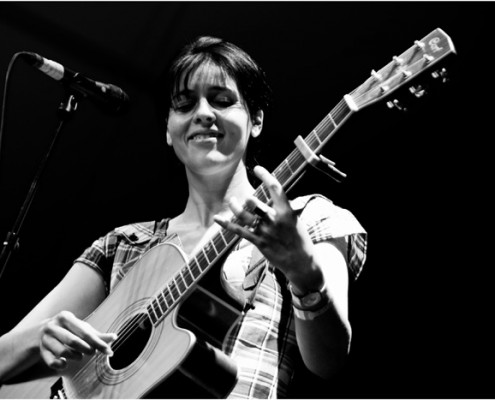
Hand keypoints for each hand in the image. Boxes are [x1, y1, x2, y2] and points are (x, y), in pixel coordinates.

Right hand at [39, 311, 116, 370]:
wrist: (45, 331)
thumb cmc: (70, 329)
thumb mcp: (82, 328)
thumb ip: (97, 334)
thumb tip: (114, 337)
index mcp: (65, 317)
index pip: (84, 332)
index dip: (98, 343)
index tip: (108, 351)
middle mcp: (53, 326)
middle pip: (72, 341)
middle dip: (86, 349)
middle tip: (92, 353)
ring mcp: (45, 339)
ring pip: (61, 352)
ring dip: (74, 356)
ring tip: (80, 356)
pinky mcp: (41, 351)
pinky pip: (51, 362)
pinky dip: (60, 365)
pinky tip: (66, 363)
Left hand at [214, 166, 322, 290]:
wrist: (301, 262)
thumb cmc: (299, 239)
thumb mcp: (295, 220)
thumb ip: (282, 209)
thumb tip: (274, 196)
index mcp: (286, 212)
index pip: (275, 188)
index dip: (265, 176)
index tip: (257, 168)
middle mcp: (275, 220)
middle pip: (254, 202)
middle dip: (246, 198)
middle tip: (243, 197)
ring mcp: (265, 232)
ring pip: (244, 215)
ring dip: (235, 206)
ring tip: (232, 201)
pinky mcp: (258, 242)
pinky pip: (239, 231)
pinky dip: (226, 224)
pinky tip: (216, 218)